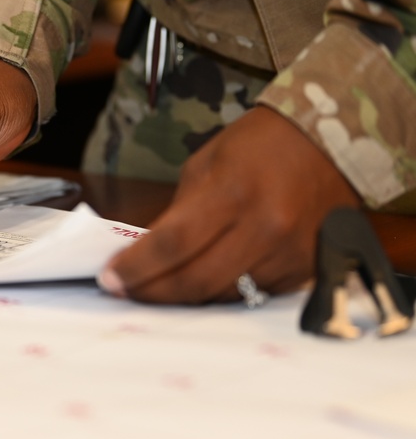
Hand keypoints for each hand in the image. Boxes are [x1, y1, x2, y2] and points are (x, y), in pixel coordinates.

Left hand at [98, 106, 361, 302]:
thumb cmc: (258, 147)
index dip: (136, 267)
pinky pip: (253, 294)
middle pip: (196, 280)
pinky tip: (203, 281)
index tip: (109, 278)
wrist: (329, 142)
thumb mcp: (205, 165)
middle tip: (124, 291)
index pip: (172, 244)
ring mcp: (288, 253)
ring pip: (223, 294)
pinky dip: (222, 291)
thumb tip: (144, 253)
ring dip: (184, 296)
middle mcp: (265, 227)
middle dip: (151, 291)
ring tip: (157, 287)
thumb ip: (177, 212)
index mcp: (233, 192)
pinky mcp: (306, 270)